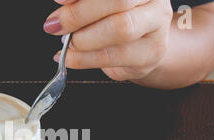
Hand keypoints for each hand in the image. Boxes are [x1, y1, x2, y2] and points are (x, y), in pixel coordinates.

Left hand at [44, 0, 172, 80]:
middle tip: (56, 26)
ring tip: (66, 43)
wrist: (141, 50)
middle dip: (80, 14)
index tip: (59, 0)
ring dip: (84, 39)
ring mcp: (157, 29)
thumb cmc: (116, 21)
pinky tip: (69, 58)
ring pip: (120, 30)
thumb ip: (84, 2)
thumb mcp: (100, 6)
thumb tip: (62, 3)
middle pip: (119, 2)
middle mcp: (154, 2)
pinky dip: (83, 59)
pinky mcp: (149, 55)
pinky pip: (112, 57)